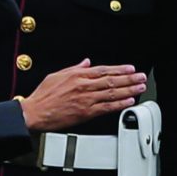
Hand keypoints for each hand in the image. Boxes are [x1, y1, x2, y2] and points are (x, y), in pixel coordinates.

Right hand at [20, 58, 146, 131]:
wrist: (36, 112)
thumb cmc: (43, 96)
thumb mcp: (56, 75)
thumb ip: (73, 69)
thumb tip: (85, 62)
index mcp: (76, 75)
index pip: (103, 70)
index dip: (118, 69)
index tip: (130, 68)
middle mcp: (83, 86)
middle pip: (111, 80)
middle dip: (129, 78)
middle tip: (141, 77)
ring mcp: (86, 100)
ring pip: (112, 93)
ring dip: (129, 90)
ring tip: (140, 87)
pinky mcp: (86, 113)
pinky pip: (107, 107)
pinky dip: (119, 104)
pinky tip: (129, 101)